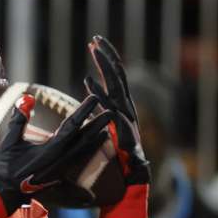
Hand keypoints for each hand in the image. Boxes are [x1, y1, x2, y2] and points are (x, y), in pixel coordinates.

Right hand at [0, 93, 112, 211]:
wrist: (6, 191)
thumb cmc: (7, 167)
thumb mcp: (10, 142)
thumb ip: (19, 120)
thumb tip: (27, 99)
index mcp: (50, 150)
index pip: (71, 126)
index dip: (83, 111)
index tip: (94, 98)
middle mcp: (60, 159)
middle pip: (84, 138)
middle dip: (97, 124)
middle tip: (111, 112)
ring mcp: (62, 167)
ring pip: (84, 149)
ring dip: (96, 137)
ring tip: (107, 126)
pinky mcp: (60, 173)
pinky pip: (79, 159)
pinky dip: (88, 149)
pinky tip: (94, 143)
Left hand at [83, 35, 149, 185]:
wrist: (130, 178)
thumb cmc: (115, 156)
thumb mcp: (102, 127)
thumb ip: (96, 111)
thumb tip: (87, 92)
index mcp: (120, 105)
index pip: (115, 76)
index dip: (106, 60)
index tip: (94, 44)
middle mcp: (125, 107)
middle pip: (117, 75)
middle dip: (106, 56)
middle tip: (95, 39)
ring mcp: (126, 117)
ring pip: (116, 85)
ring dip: (104, 67)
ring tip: (94, 50)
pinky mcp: (122, 129)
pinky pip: (109, 108)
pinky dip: (99, 95)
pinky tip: (87, 83)